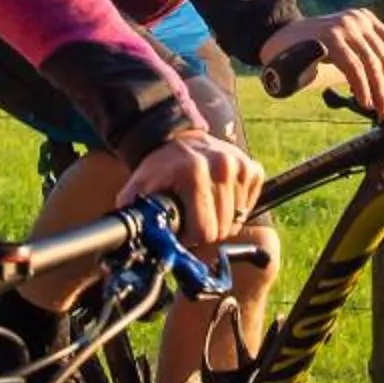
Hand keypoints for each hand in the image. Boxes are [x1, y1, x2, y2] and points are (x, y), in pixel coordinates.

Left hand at [116, 128, 262, 254]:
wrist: (176, 139)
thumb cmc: (158, 170)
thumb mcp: (138, 190)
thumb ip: (135, 216)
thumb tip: (132, 243)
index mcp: (194, 173)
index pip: (205, 231)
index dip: (192, 238)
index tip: (183, 228)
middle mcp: (221, 166)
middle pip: (224, 228)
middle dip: (208, 230)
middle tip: (193, 218)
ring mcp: (239, 166)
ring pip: (238, 219)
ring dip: (222, 218)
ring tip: (205, 204)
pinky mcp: (251, 168)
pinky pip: (249, 203)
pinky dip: (237, 205)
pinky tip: (220, 195)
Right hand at [261, 8, 383, 116]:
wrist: (277, 39)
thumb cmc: (310, 49)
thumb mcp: (343, 49)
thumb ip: (363, 60)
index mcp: (366, 20)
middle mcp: (358, 20)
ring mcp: (344, 26)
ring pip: (372, 64)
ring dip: (379, 92)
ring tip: (380, 110)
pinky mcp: (330, 37)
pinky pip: (354, 66)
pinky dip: (361, 87)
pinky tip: (364, 100)